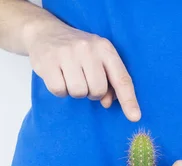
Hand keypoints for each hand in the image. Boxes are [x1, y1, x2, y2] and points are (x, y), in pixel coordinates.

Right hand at [23, 20, 140, 120]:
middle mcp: (88, 48)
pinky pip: (59, 90)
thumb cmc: (78, 52)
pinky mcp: (48, 61)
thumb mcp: (98, 60)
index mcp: (105, 48)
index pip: (121, 78)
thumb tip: (107, 102)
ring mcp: (67, 54)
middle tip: (85, 80)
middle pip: (98, 90)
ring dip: (75, 92)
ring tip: (70, 77)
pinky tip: (58, 76)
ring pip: (79, 92)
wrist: (45, 32)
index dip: (129, 100)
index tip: (135, 117)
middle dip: (92, 93)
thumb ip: (108, 81)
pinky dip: (60, 90)